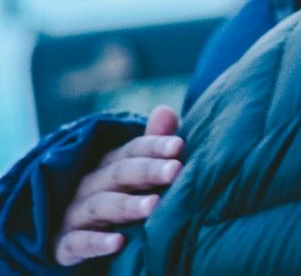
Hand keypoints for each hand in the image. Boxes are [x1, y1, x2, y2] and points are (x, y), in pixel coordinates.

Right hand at [54, 106, 182, 266]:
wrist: (76, 237)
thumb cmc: (118, 197)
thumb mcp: (135, 173)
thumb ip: (153, 146)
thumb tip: (167, 111)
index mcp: (110, 165)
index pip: (132, 150)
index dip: (155, 146)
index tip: (179, 145)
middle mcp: (90, 185)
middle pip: (119, 174)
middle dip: (147, 170)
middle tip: (175, 170)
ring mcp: (75, 214)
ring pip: (100, 205)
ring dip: (126, 205)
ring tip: (154, 206)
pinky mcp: (65, 244)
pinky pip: (77, 242)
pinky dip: (96, 242)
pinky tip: (118, 243)